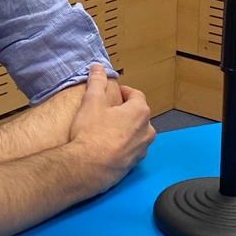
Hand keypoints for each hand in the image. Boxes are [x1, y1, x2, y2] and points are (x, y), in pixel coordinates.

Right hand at [68, 64, 154, 190]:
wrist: (88, 167)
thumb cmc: (91, 133)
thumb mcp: (92, 101)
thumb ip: (97, 81)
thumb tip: (98, 67)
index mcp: (140, 112)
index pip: (136, 95)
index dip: (123, 91)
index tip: (112, 93)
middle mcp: (146, 131)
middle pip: (138, 114)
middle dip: (124, 110)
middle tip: (107, 111)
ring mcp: (142, 149)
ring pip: (136, 132)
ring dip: (125, 128)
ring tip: (106, 128)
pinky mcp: (135, 164)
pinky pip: (132, 148)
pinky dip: (123, 144)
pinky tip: (106, 145)